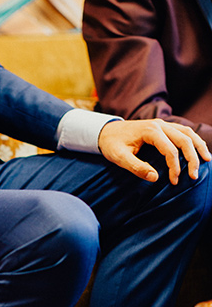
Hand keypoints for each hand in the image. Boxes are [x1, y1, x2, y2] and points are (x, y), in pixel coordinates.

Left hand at [97, 118, 211, 183]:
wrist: (106, 131)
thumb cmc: (112, 145)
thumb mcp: (119, 158)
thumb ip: (136, 167)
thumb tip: (155, 178)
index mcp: (150, 131)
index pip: (170, 150)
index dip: (175, 167)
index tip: (174, 182)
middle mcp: (160, 125)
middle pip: (184, 139)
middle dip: (192, 158)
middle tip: (194, 175)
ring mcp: (163, 124)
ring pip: (187, 132)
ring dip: (198, 146)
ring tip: (207, 160)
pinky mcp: (163, 127)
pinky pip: (183, 131)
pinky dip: (193, 140)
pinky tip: (198, 150)